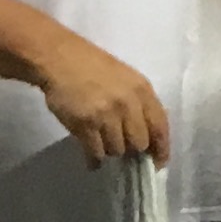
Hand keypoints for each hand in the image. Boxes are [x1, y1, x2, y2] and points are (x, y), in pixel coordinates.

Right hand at [36, 41, 166, 166]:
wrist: (59, 58)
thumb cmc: (92, 66)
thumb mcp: (126, 79)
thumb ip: (139, 104)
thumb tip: (147, 137)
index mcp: (142, 90)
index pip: (160, 127)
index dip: (161, 149)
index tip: (158, 163)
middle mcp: (128, 104)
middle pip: (139, 143)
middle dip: (131, 149)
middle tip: (120, 145)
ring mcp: (106, 115)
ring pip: (117, 150)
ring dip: (110, 150)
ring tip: (100, 140)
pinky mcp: (85, 125)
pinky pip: (96, 153)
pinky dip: (94, 160)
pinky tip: (92, 160)